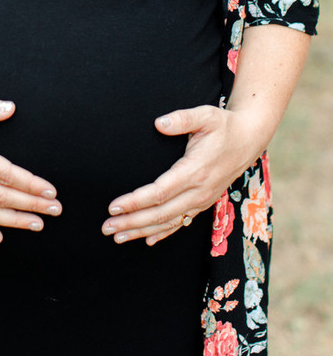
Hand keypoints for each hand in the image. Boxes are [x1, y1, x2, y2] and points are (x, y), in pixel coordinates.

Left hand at [101, 105, 269, 245]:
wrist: (249, 139)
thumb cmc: (224, 125)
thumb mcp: (206, 115)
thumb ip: (182, 119)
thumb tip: (159, 123)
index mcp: (195, 171)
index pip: (159, 193)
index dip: (135, 201)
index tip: (114, 206)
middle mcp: (199, 191)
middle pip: (160, 213)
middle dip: (131, 222)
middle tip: (106, 227)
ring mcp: (202, 199)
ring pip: (169, 221)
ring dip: (142, 230)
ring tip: (117, 236)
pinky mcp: (204, 202)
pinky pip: (181, 222)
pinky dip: (163, 232)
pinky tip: (147, 239)